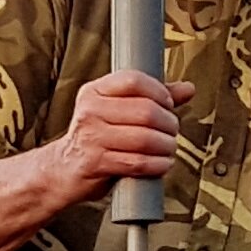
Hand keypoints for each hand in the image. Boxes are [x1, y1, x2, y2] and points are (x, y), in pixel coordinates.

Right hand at [33, 70, 184, 216]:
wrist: (62, 170)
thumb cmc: (95, 138)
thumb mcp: (116, 111)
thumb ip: (151, 98)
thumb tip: (188, 89)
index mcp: (94, 92)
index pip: (134, 80)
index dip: (159, 92)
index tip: (168, 105)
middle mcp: (90, 112)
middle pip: (145, 111)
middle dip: (168, 124)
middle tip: (172, 131)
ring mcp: (91, 138)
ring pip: (145, 139)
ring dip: (166, 146)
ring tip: (168, 148)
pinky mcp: (95, 164)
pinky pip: (138, 163)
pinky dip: (157, 165)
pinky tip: (162, 164)